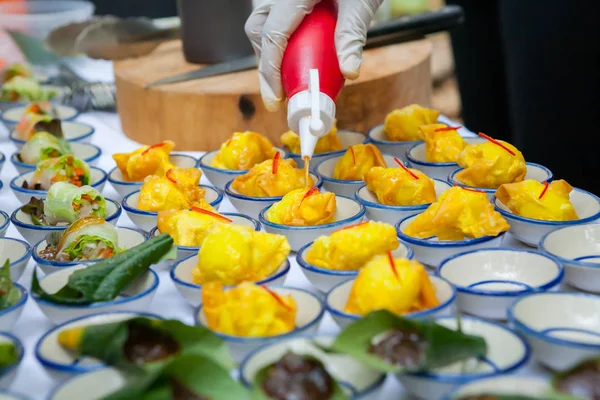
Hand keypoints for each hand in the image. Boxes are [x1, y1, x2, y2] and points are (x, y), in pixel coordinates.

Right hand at [245, 0, 382, 110]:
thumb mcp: (361, 2)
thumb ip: (351, 35)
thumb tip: (349, 72)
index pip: (272, 35)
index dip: (269, 71)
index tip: (275, 98)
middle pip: (259, 28)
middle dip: (266, 63)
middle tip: (279, 92)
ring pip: (263, 22)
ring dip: (271, 51)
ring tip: (287, 74)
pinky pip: (274, 16)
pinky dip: (280, 38)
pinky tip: (296, 52)